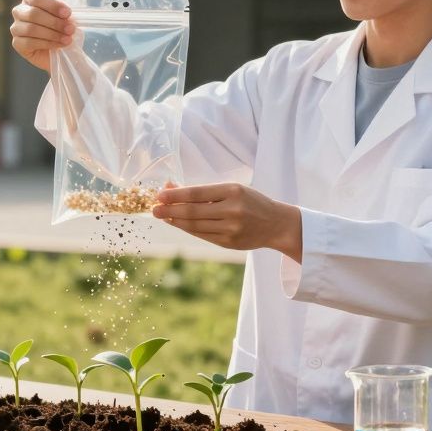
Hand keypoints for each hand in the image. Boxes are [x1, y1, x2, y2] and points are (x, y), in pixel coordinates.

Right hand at [10, 0, 76, 72]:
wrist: (54, 51)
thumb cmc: (58, 29)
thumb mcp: (63, 18)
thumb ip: (63, 14)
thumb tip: (67, 17)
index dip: (53, 5)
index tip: (68, 14)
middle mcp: (19, 11)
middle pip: (33, 13)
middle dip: (54, 22)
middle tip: (70, 29)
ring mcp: (15, 27)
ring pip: (31, 29)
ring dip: (52, 34)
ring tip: (67, 39)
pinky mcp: (16, 43)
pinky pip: (30, 42)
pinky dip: (47, 44)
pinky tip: (58, 45)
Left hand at [152, 182, 302, 260]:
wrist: (276, 224)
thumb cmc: (251, 202)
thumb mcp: (232, 189)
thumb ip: (204, 191)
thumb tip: (172, 187)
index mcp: (233, 191)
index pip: (197, 193)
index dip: (175, 195)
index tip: (160, 195)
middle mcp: (232, 210)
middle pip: (193, 211)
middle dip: (170, 210)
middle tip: (154, 209)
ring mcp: (231, 229)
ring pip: (195, 226)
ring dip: (176, 221)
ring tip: (163, 216)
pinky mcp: (229, 243)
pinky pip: (202, 235)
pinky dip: (188, 229)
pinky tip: (178, 223)